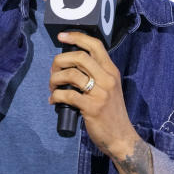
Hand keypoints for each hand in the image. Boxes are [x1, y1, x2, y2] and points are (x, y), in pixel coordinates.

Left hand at [48, 30, 139, 157]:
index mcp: (111, 71)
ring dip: (54, 80)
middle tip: (53, 71)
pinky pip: (67, 95)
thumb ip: (96, 74)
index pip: (95, 45)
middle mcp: (108, 79)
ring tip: (52, 87)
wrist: (121, 137)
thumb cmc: (111, 112)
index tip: (62, 36)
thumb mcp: (109, 88)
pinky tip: (53, 100)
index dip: (77, 37)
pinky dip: (55, 96)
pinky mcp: (92, 108)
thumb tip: (70, 64)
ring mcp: (101, 93)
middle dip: (59, 61)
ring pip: (70, 75)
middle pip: (79, 57)